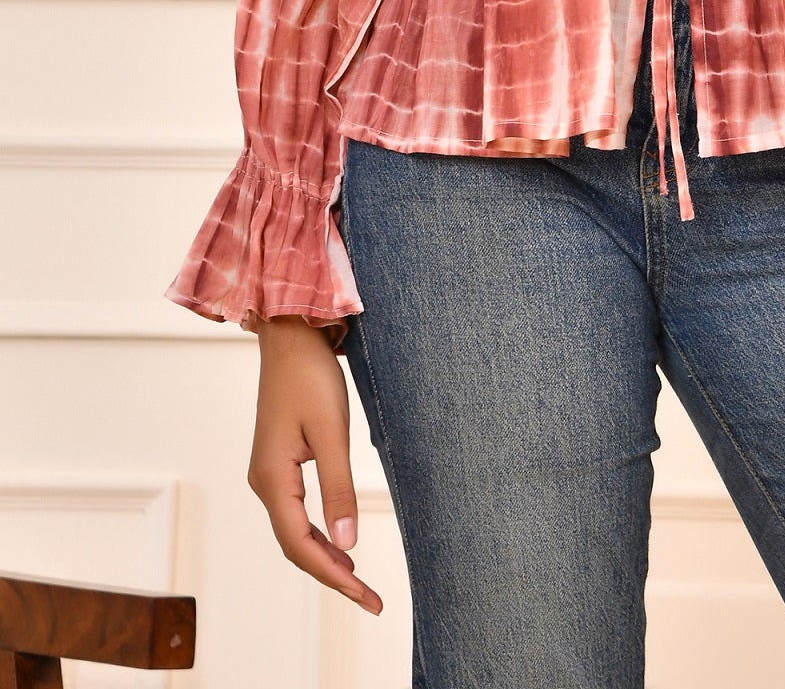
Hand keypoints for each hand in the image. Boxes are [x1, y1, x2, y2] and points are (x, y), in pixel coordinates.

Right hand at [246, 315, 382, 614]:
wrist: (291, 337)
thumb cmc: (311, 377)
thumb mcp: (332, 432)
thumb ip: (339, 489)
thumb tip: (348, 543)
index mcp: (273, 479)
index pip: (300, 544)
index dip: (332, 575)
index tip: (364, 594)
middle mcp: (264, 482)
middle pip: (295, 546)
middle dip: (331, 575)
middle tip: (369, 598)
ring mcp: (268, 474)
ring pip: (294, 532)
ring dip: (324, 557)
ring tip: (358, 581)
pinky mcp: (278, 464)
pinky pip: (295, 514)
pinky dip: (317, 535)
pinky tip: (338, 543)